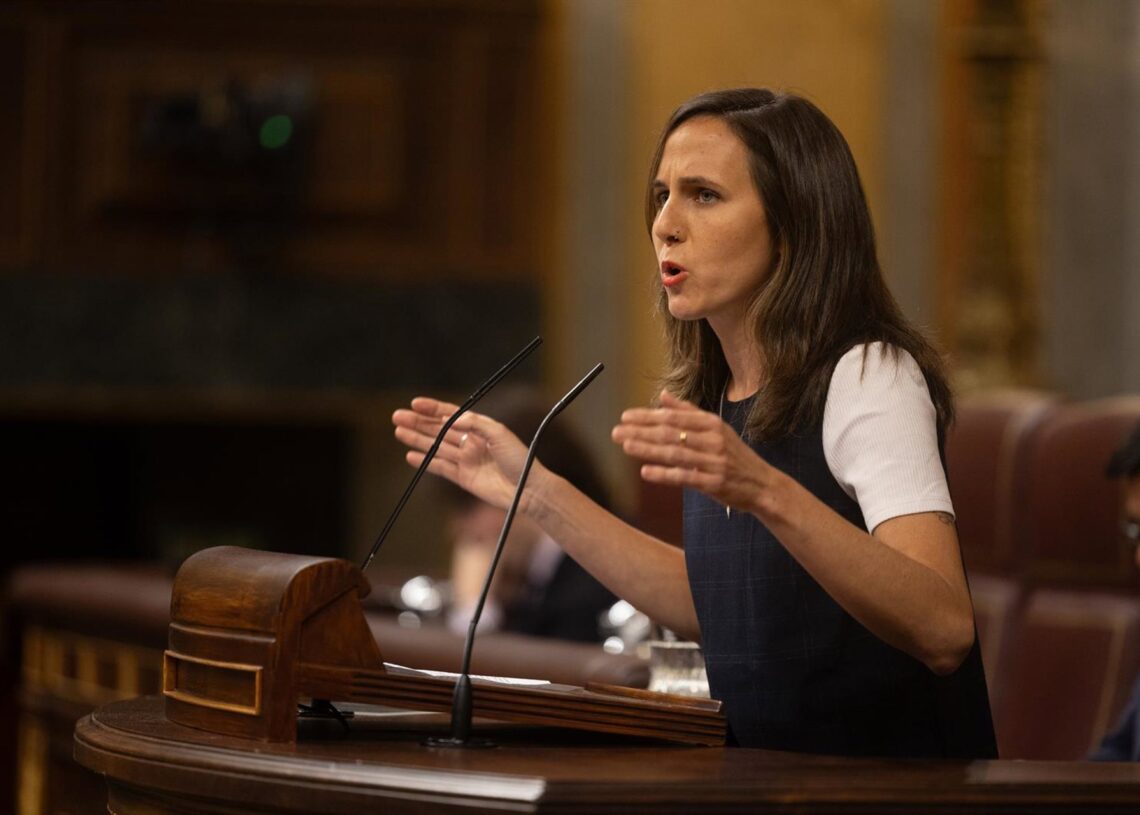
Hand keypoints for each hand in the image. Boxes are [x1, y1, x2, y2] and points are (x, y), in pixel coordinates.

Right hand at [392, 397, 534, 511]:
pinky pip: (440, 467)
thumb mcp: (499, 433)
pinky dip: (425, 461)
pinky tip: (410, 455)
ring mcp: (466, 460)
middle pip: (439, 429)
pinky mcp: (464, 478)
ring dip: (417, 439)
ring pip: (436, 447)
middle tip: (397, 417)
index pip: (451, 414)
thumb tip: (450, 419)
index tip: (414, 404)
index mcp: (480, 428)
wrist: (528, 489)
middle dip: (418, 422)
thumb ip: (475, 424)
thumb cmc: (519, 458)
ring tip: (398, 431)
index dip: (432, 409)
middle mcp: (471, 442)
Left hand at [612, 390, 776, 513]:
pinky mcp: (714, 483)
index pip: (673, 417)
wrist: (762, 485)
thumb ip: (688, 412)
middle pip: (671, 433)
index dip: (647, 416)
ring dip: (648, 449)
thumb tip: (664, 395)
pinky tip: (645, 473)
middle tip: (616, 431)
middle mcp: (713, 440)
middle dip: (641, 431)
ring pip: (675, 453)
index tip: (625, 416)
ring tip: (626, 445)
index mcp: (711, 424)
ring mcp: (714, 462)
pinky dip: (664, 474)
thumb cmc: (734, 456)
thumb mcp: (716, 429)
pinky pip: (684, 477)